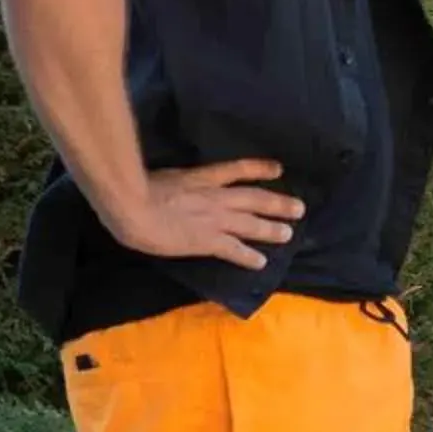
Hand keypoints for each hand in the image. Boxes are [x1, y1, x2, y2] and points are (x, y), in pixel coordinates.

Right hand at [102, 158, 302, 270]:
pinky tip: (261, 262)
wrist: (132, 206)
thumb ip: (174, 180)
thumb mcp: (160, 175)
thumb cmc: (134, 188)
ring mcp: (214, 219)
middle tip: (300, 208)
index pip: (236, 169)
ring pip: (252, 224)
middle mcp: (215, 197)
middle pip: (255, 198)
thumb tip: (171, 183)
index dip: (259, 169)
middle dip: (278, 203)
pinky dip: (249, 256)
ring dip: (272, 229)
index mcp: (200, 178)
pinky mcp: (208, 241)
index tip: (278, 169)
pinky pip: (235, 250)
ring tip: (289, 234)